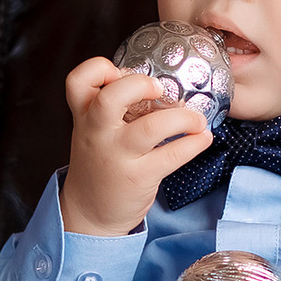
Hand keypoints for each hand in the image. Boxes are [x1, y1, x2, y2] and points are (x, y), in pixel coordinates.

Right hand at [60, 56, 213, 236]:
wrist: (90, 212)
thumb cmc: (99, 163)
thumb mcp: (93, 130)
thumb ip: (112, 106)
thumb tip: (156, 82)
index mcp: (84, 116)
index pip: (78, 80)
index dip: (99, 68)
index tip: (121, 71)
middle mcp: (97, 133)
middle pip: (111, 97)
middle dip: (140, 84)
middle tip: (160, 88)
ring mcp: (117, 156)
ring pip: (151, 127)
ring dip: (183, 117)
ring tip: (196, 119)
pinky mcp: (138, 177)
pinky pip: (172, 155)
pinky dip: (194, 143)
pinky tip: (203, 138)